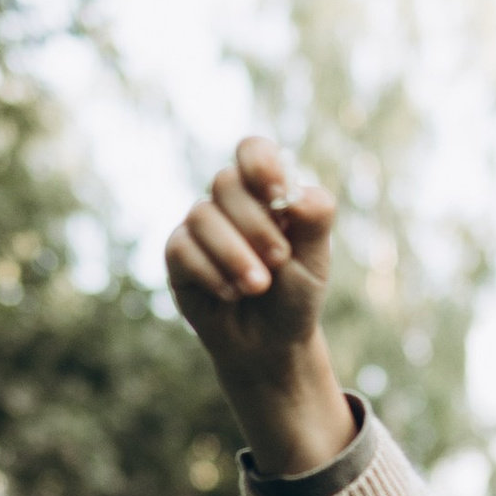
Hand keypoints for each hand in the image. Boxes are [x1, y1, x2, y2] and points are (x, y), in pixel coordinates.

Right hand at [165, 136, 358, 479]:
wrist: (270, 345)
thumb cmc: (295, 296)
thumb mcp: (316, 260)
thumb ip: (315, 218)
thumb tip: (297, 192)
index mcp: (266, 192)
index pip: (253, 151)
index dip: (259, 163)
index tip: (276, 193)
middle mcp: (230, 202)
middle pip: (225, 182)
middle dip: (255, 224)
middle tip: (279, 259)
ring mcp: (201, 227)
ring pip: (202, 215)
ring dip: (234, 253)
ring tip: (258, 286)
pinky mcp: (179, 256)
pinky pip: (183, 249)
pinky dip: (211, 272)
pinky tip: (230, 293)